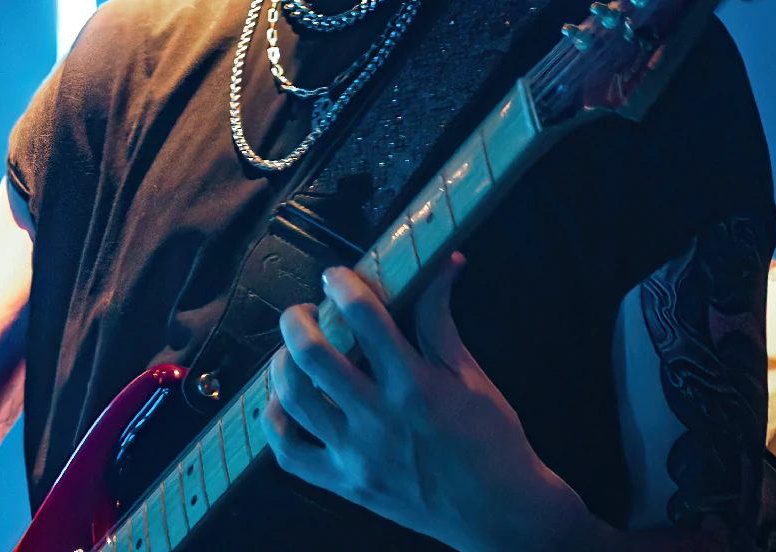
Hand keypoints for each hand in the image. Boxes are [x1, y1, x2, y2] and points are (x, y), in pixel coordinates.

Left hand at [264, 254, 605, 551]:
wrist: (499, 514)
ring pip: (294, 399)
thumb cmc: (491, 441)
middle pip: (313, 354)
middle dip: (298, 318)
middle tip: (306, 310)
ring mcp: (357, 456)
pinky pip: (290, 454)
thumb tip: (446, 262)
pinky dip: (275, 422)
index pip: (363, 316)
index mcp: (413, 384)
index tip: (335, 276)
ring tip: (292, 350)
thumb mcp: (470, 374)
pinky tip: (285, 401)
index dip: (342, 284)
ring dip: (283, 363)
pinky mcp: (346, 486)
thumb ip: (441, 317)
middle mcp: (378, 418)